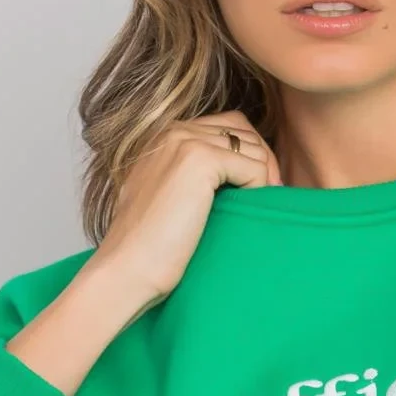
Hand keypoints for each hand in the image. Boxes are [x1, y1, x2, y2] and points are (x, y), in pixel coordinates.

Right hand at [90, 109, 280, 301]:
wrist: (126, 269)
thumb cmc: (149, 249)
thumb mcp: (171, 201)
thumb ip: (197, 180)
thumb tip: (247, 179)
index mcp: (164, 137)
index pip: (226, 126)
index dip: (249, 155)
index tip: (257, 191)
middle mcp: (172, 130)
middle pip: (243, 130)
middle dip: (264, 163)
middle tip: (269, 199)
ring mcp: (184, 141)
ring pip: (253, 148)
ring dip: (264, 178)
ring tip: (260, 209)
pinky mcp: (198, 160)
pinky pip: (254, 166)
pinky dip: (260, 190)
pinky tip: (248, 213)